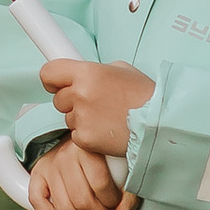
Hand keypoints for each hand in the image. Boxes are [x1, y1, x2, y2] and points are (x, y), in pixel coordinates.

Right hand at [29, 138, 134, 209]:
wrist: (71, 137)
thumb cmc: (100, 154)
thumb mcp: (121, 165)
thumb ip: (128, 192)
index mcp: (87, 147)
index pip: (100, 184)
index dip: (112, 202)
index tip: (115, 203)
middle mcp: (65, 156)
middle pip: (82, 201)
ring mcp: (49, 167)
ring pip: (63, 209)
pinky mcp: (37, 176)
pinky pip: (38, 204)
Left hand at [39, 54, 154, 157]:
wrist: (160, 123)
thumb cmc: (145, 95)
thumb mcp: (121, 70)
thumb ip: (95, 71)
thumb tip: (80, 75)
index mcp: (88, 73)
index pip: (49, 73)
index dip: (53, 78)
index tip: (56, 83)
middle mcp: (80, 94)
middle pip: (58, 99)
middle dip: (72, 101)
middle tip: (95, 103)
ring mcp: (81, 118)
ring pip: (68, 118)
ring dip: (81, 119)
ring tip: (107, 117)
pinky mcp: (85, 140)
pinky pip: (76, 136)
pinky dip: (88, 135)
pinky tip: (107, 130)